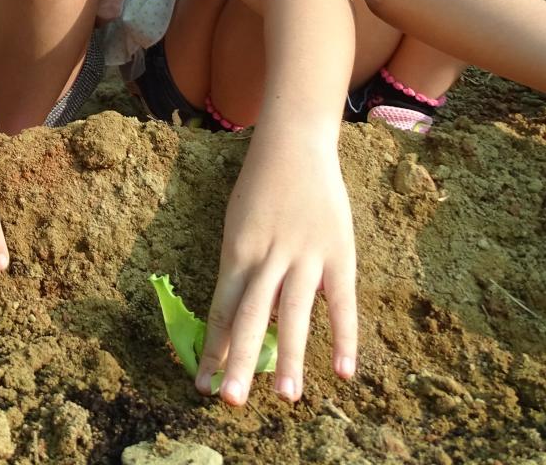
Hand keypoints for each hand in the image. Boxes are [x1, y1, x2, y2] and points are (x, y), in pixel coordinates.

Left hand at [196, 136, 357, 405]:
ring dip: (288, 358)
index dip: (212, 347)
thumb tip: (233, 315)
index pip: (221, 309)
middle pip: (250, 317)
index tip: (201, 384)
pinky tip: (343, 371)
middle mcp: (267, 258)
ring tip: (286, 398)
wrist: (294, 144)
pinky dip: (344, 337)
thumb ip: (240, 268)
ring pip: (293, 315)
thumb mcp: (237, 224)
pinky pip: (341, 303)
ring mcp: (305, 257)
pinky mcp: (339, 254)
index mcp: (237, 252)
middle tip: (229, 400)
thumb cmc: (260, 187)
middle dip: (238, 360)